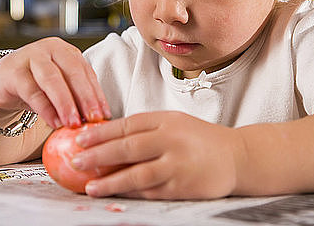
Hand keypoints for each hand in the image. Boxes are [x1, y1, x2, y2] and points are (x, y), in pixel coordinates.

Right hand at [0, 37, 110, 128]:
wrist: (1, 80)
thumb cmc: (34, 84)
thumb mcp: (58, 87)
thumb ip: (75, 97)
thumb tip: (95, 120)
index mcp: (66, 51)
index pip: (86, 72)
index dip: (97, 94)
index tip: (104, 114)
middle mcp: (50, 49)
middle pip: (73, 72)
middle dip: (86, 98)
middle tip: (94, 118)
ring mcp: (31, 57)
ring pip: (52, 80)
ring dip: (66, 103)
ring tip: (74, 123)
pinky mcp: (14, 71)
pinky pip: (32, 91)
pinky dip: (45, 109)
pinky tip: (54, 122)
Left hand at [70, 111, 241, 198]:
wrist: (237, 156)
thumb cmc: (199, 139)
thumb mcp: (175, 122)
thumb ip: (146, 128)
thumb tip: (106, 137)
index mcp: (168, 120)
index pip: (128, 124)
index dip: (101, 132)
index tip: (79, 138)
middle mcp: (172, 140)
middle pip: (128, 147)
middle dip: (98, 155)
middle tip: (76, 161)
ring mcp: (178, 164)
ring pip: (137, 174)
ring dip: (110, 181)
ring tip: (89, 186)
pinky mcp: (183, 187)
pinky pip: (150, 191)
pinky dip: (130, 193)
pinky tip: (115, 194)